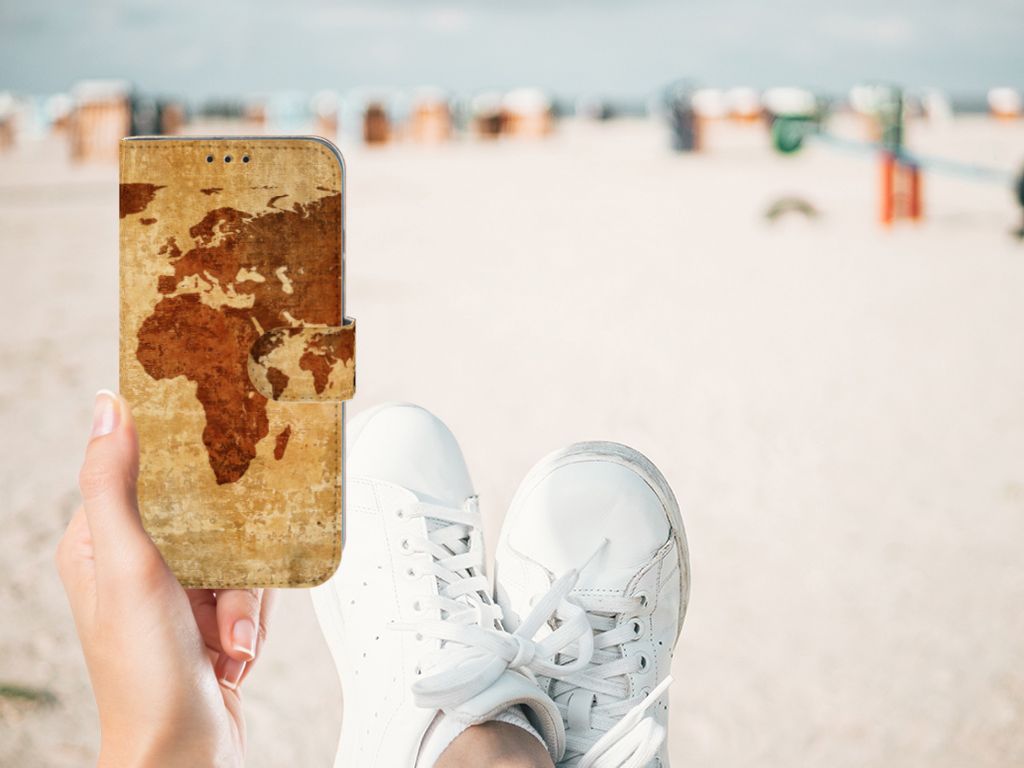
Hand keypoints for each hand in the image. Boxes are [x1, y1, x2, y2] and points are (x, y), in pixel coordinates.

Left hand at [56, 391, 274, 766]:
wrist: (184, 753)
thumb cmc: (145, 674)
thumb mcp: (129, 567)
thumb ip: (113, 486)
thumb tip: (108, 408)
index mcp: (99, 544)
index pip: (143, 473)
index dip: (184, 464)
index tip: (218, 447)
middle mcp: (135, 564)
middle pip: (206, 514)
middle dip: (229, 557)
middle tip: (227, 584)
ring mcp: (174, 593)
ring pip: (236, 553)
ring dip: (242, 599)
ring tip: (229, 635)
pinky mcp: (208, 618)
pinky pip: (249, 589)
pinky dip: (251, 620)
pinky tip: (235, 649)